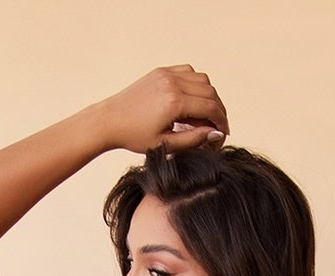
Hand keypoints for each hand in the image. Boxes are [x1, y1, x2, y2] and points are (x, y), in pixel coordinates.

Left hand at [98, 66, 228, 154]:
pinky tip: (193, 100)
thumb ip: (194, 139)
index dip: (221, 121)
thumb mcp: (166, 144)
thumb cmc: (135, 136)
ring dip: (209, 95)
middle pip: (209, 91)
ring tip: (206, 114)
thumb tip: (216, 133)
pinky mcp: (161, 71)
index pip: (210, 107)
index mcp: (174, 102)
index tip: (224, 133)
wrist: (110, 120)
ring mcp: (166, 74)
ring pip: (201, 79)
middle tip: (218, 125)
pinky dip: (196, 84)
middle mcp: (172, 83)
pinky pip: (188, 72)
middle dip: (218, 109)